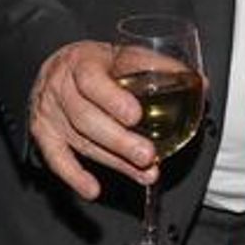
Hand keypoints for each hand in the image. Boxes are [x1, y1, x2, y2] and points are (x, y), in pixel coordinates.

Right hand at [27, 40, 157, 198]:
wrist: (59, 66)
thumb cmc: (98, 63)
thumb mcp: (125, 55)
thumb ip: (160, 68)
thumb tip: (201, 85)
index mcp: (82, 61)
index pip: (91, 80)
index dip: (112, 100)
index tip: (136, 116)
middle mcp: (60, 86)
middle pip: (85, 118)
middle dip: (119, 140)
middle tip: (147, 155)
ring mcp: (49, 112)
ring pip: (80, 141)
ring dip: (113, 161)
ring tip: (144, 173)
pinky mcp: (42, 133)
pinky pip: (55, 159)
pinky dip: (73, 176)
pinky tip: (92, 189)